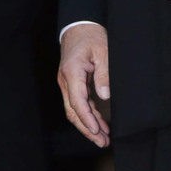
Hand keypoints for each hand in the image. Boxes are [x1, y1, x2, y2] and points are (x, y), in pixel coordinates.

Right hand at [58, 22, 110, 148]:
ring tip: (103, 139)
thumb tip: (105, 95)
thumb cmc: (92, 37)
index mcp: (72, 72)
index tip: (97, 130)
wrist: (79, 28)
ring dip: (88, 126)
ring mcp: (67, 84)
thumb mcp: (103, 51)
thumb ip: (104, 73)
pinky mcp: (73, 85)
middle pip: (73, 111)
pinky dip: (89, 116)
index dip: (86, 118)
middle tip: (102, 142)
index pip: (77, 101)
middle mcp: (66, 81)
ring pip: (75, 111)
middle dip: (87, 129)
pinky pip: (79, 105)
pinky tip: (99, 126)